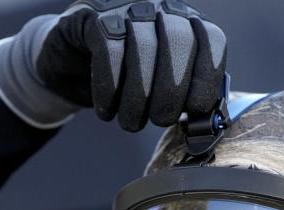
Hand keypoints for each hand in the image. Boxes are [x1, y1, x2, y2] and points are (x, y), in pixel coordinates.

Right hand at [0, 0, 226, 130]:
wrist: (71, 65)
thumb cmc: (125, 82)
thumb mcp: (161, 87)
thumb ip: (187, 96)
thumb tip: (206, 123)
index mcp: (186, 21)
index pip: (212, 40)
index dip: (206, 79)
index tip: (194, 110)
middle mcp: (160, 6)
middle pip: (179, 43)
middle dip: (171, 92)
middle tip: (159, 120)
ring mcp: (126, 6)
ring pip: (143, 49)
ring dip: (137, 98)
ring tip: (130, 122)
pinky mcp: (92, 16)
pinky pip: (108, 50)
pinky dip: (109, 88)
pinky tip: (106, 109)